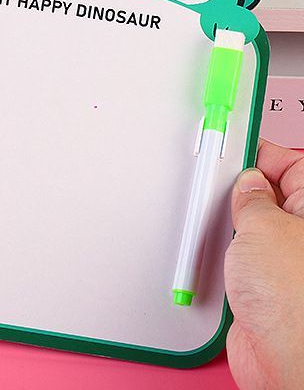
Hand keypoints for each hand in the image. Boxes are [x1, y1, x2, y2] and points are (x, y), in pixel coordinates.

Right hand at [225, 139, 303, 388]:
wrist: (285, 361)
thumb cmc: (296, 302)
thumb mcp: (262, 226)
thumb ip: (250, 197)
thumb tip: (247, 184)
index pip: (289, 163)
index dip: (257, 153)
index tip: (229, 144)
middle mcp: (302, 235)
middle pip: (266, 194)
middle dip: (237, 190)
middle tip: (213, 183)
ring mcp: (284, 260)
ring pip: (247, 226)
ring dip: (226, 226)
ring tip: (214, 226)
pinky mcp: (263, 286)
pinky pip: (236, 256)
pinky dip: (220, 254)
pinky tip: (212, 254)